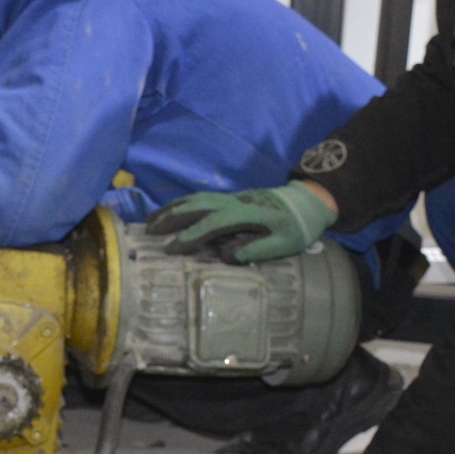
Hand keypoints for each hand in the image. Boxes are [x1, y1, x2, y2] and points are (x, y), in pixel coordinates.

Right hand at [145, 181, 335, 263]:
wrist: (306, 204)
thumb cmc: (295, 228)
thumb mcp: (283, 244)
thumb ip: (256, 250)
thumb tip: (225, 255)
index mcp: (245, 214)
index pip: (211, 224)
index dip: (190, 236)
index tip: (172, 249)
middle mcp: (233, 203)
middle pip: (196, 207)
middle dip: (171, 219)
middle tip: (149, 232)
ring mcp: (230, 198)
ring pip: (195, 200)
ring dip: (172, 209)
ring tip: (151, 221)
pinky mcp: (230, 199)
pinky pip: (201, 199)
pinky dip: (182, 204)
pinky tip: (173, 212)